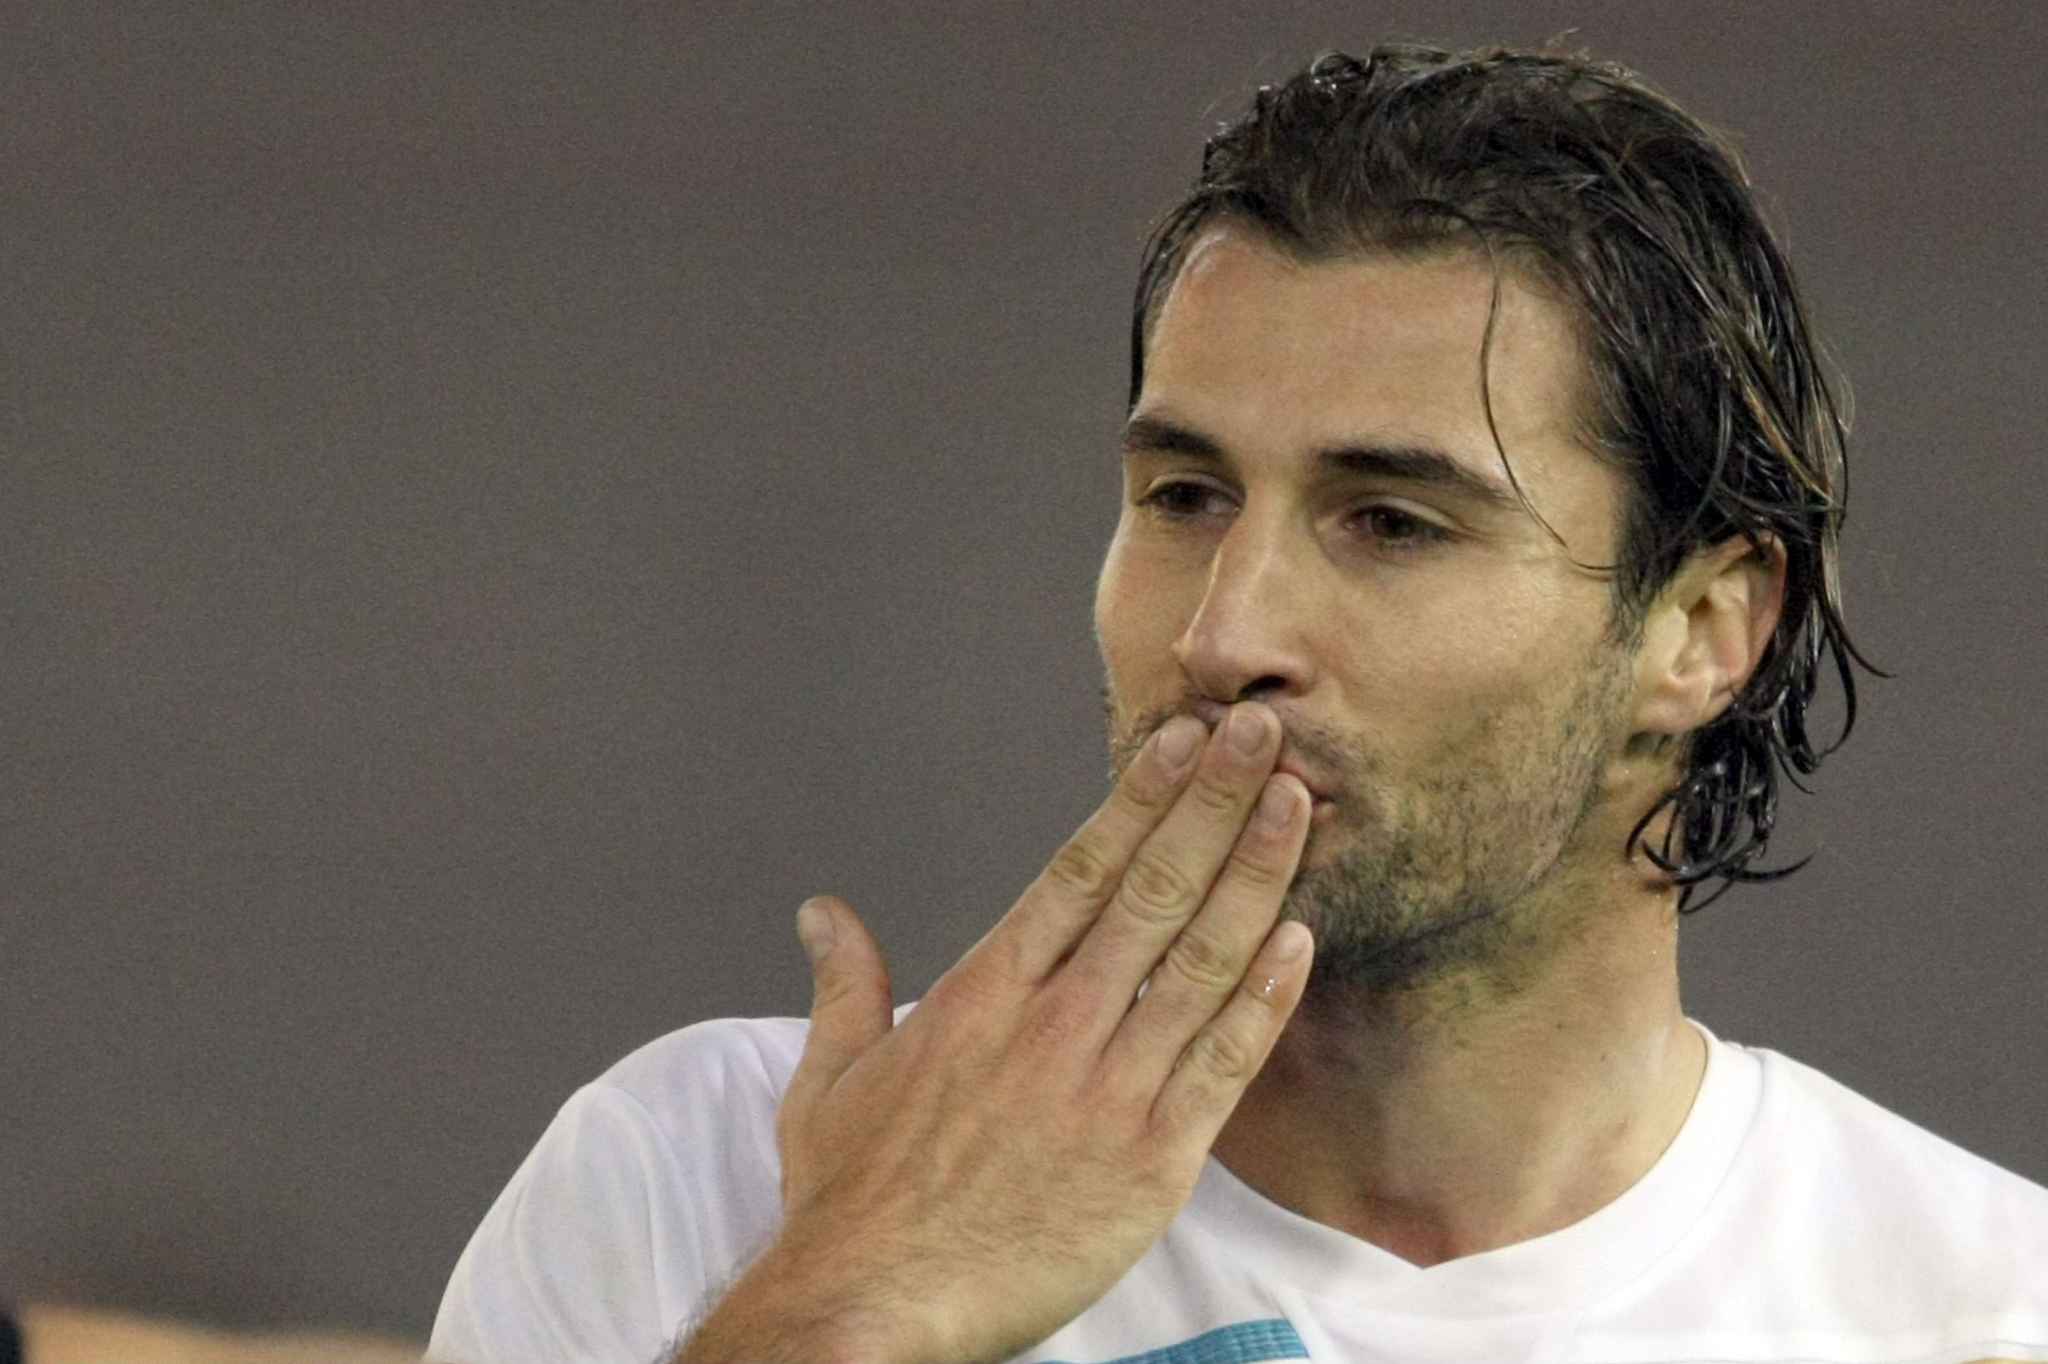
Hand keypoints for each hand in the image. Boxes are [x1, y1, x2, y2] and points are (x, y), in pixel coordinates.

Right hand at [684, 702, 1313, 1363]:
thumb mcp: (828, 1077)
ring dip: (1255, 876)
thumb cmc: (852, 1200)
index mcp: (983, 993)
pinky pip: (1224, 1066)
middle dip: (1214, 804)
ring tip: (1298, 806)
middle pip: (1152, 890)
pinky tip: (1298, 941)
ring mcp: (1106, 1089)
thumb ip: (844, 983)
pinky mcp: (1151, 1162)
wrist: (872, 1306)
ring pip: (1199, 962)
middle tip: (1263, 734)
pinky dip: (1264, 1000)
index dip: (1141, 797)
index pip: (1080, 869)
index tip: (1185, 742)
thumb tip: (822, 913)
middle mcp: (1051, 1024)